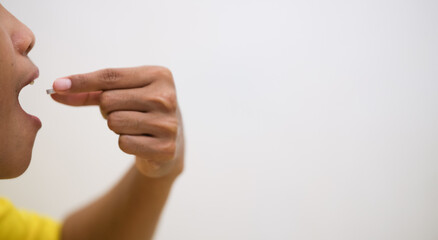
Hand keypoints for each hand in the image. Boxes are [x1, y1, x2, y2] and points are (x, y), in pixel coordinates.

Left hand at [51, 66, 184, 178]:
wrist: (172, 140)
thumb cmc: (143, 110)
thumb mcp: (124, 93)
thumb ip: (91, 91)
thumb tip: (56, 90)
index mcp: (159, 75)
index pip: (110, 76)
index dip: (81, 81)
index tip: (57, 86)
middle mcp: (167, 97)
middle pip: (108, 100)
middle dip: (107, 109)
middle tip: (126, 112)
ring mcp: (168, 123)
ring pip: (114, 122)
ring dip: (116, 127)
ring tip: (135, 126)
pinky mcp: (166, 147)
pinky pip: (124, 143)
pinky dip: (126, 143)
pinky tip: (141, 141)